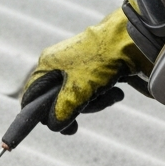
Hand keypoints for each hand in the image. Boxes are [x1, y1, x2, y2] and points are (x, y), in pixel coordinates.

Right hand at [22, 7, 150, 133]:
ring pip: (77, 98)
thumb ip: (62, 111)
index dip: (40, 115)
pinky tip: (117, 92)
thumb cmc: (102, 61)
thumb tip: (54, 125)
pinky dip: (104, 95)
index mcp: (47, 65)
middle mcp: (58, 64)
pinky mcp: (94, 68)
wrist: (133, 38)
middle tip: (90, 108)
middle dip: (76, 109)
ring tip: (111, 96)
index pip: (31, 96)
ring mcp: (77, 66)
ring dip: (95, 103)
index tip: (58, 127)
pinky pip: (92, 90)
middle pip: (56, 100)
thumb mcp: (77, 91)